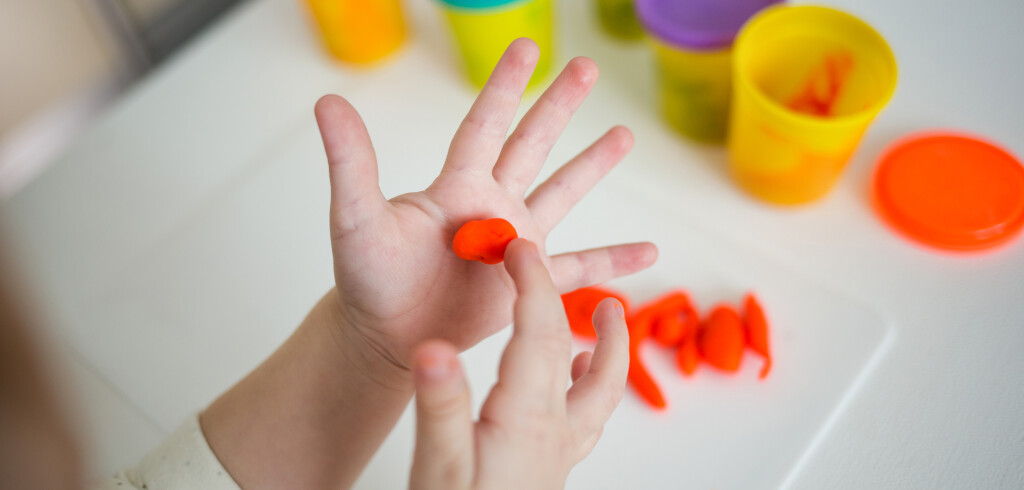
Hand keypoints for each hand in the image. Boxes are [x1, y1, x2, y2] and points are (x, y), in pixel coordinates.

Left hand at [314, 39, 656, 378]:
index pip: (486, 124)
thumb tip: (328, 101)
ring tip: (623, 136)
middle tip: (588, 68)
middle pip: (532, 145)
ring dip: (592, 166)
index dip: (507, 85)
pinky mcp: (528, 286)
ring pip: (562, 194)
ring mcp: (514, 245)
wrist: (385, 337)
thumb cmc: (366, 278)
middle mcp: (491, 206)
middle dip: (559, 105)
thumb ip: (352, 163)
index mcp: (456, 186)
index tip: (530, 47)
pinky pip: (580, 270)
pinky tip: (649, 252)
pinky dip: (615, 262)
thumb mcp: (356, 218)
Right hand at [408, 239, 628, 488]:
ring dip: (608, 357)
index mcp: (525, 418)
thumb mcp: (436, 466)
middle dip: (594, 319)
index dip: (531, 282)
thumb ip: (439, 405)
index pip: (538, 331)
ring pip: (600, 397)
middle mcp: (554, 433)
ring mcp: (558, 456)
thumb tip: (437, 347)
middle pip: (591, 362)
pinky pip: (584, 424)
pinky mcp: (549, 474)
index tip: (519, 247)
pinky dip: (588, 395)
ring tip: (604, 330)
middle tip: (602, 292)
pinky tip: (569, 393)